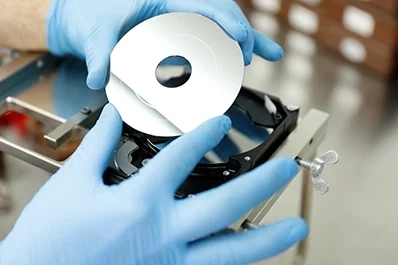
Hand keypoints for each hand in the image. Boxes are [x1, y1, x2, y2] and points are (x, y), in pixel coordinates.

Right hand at [0, 104, 306, 264]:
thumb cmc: (50, 238)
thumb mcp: (72, 183)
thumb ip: (99, 145)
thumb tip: (113, 114)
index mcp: (139, 203)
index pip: (181, 158)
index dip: (203, 135)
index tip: (221, 122)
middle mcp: (163, 234)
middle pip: (226, 206)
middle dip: (261, 183)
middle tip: (287, 167)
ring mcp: (170, 264)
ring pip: (231, 253)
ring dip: (267, 239)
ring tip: (297, 227)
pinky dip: (235, 264)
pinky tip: (252, 256)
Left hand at [47, 0, 283, 89]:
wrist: (87, 15)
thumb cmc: (93, 15)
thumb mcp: (97, 31)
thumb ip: (98, 54)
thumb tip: (99, 79)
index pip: (203, 5)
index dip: (225, 20)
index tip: (241, 38)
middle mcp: (177, 6)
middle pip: (221, 13)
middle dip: (242, 34)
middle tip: (250, 58)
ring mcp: (182, 18)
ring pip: (223, 24)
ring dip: (249, 39)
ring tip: (269, 55)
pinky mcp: (182, 32)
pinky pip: (213, 35)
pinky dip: (233, 45)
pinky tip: (250, 57)